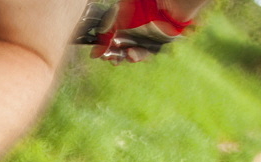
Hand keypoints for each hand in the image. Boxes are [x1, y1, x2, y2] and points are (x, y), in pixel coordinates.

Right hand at [77, 0, 192, 64]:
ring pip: (133, 52)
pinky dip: (138, 55)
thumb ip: (105, 36)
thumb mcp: (117, 18)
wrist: (166, 3)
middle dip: (114, 55)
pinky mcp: (156, 43)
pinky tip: (131, 54)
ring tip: (121, 57)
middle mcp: (133, 29)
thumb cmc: (141, 5)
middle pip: (121, 48)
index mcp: (123, 21)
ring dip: (125, 57)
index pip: (111, 39)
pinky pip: (145, 53)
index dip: (105, 48)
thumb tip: (93, 55)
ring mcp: (145, 36)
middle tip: (110, 59)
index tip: (99, 55)